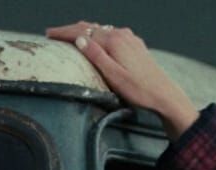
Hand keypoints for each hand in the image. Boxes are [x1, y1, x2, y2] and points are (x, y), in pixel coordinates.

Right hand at [44, 22, 196, 137]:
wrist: (166, 96)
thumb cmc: (140, 91)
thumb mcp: (114, 77)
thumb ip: (96, 56)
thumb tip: (79, 38)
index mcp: (114, 41)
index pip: (82, 32)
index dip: (64, 32)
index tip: (49, 34)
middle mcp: (122, 35)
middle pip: (91, 27)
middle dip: (72, 30)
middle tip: (55, 34)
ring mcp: (130, 39)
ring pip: (102, 29)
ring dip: (85, 31)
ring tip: (71, 36)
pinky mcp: (137, 46)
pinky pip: (113, 34)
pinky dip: (100, 35)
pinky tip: (97, 40)